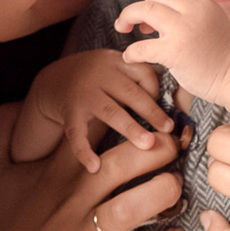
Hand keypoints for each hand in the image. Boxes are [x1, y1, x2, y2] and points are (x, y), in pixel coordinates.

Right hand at [0, 104, 186, 230]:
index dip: (127, 115)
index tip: (146, 117)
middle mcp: (74, 199)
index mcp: (55, 171)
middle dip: (160, 148)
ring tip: (175, 187)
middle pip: (127, 160)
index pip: (97, 128)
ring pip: (139, 204)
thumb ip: (1, 129)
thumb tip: (18, 101)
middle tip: (174, 147)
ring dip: (167, 191)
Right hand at [26, 51, 171, 171]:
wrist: (54, 80)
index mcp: (116, 63)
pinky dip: (84, 151)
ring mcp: (83, 94)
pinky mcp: (68, 112)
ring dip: (131, 128)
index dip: (157, 91)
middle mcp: (100, 75)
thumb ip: (137, 80)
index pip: (143, 72)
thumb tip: (175, 103)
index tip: (168, 110)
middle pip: (131, 93)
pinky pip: (76, 133)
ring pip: (111, 112)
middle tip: (169, 130)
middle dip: (151, 111)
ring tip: (148, 145)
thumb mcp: (116, 69)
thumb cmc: (96, 79)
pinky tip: (94, 167)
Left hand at [115, 0, 229, 104]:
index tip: (154, 15)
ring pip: (146, 10)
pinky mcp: (174, 52)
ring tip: (122, 29)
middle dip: (140, 8)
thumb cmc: (224, 56)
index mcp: (205, 3)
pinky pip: (142, 46)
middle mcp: (194, 11)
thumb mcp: (214, 22)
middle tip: (133, 24)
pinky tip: (129, 57)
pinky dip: (131, 51)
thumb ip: (194, 14)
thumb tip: (165, 13)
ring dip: (128, 17)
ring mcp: (183, 30)